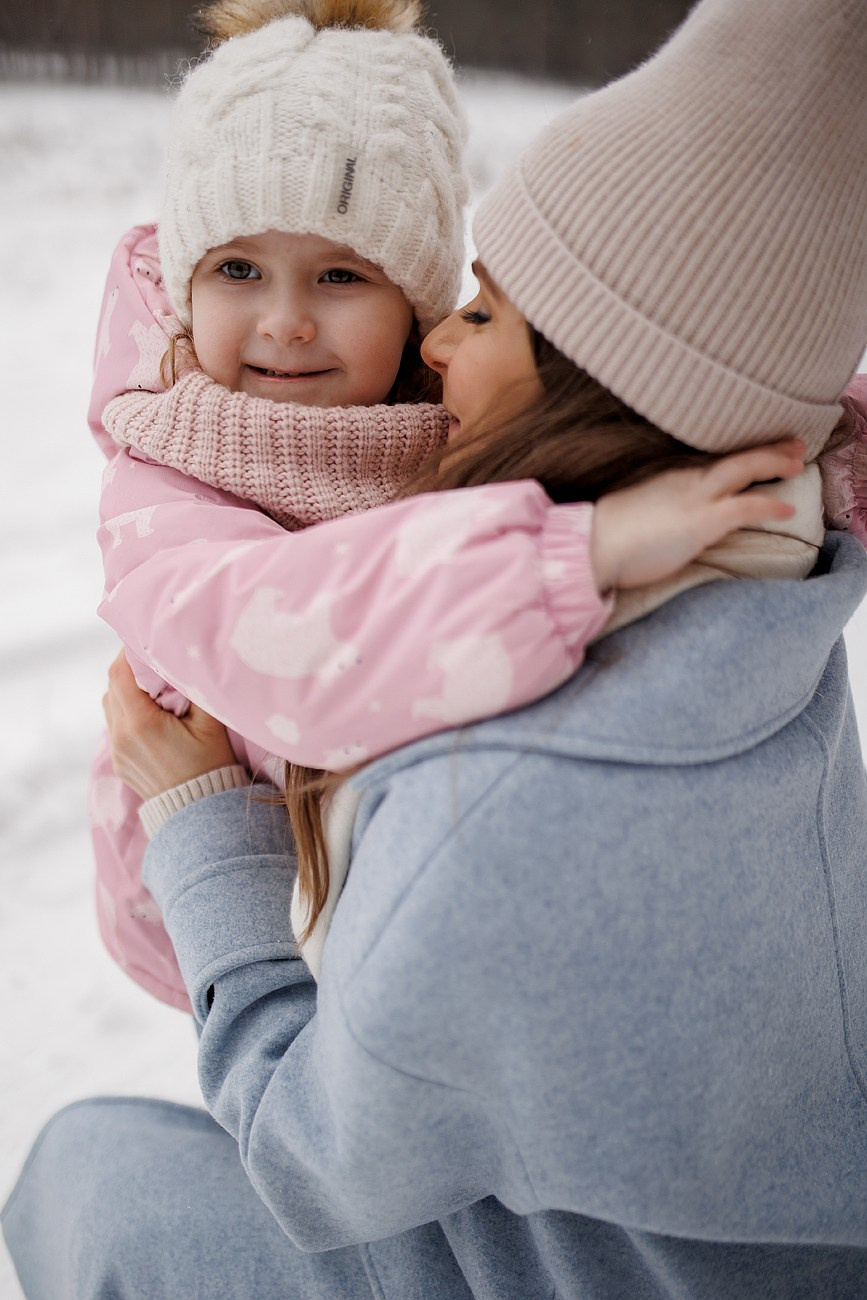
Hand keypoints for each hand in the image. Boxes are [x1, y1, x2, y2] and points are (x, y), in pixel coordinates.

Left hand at [103, 651, 236, 800]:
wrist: (201, 812)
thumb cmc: (211, 765)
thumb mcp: (210, 722)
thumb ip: (194, 687)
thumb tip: (186, 658)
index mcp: (140, 723)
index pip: (121, 673)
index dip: (132, 653)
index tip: (150, 645)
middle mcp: (121, 735)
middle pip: (113, 685)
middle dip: (132, 670)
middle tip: (158, 665)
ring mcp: (117, 751)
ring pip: (111, 703)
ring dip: (128, 690)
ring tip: (156, 690)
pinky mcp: (119, 761)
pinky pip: (116, 724)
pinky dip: (129, 711)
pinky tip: (154, 714)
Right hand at [590, 439, 805, 591]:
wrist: (594, 544)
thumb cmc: (607, 536)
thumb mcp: (639, 513)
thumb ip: (661, 510)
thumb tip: (671, 521)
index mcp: (671, 479)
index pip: (714, 462)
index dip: (741, 454)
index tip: (762, 449)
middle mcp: (687, 481)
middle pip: (736, 457)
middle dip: (769, 450)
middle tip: (796, 445)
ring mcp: (696, 498)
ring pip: (744, 470)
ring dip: (775, 464)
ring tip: (800, 464)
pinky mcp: (702, 520)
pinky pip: (745, 505)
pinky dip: (769, 504)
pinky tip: (787, 508)